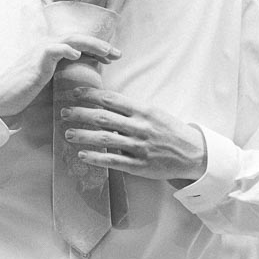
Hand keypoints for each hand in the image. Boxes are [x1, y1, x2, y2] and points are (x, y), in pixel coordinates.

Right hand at [0, 35, 120, 121]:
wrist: (2, 100)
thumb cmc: (25, 94)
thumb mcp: (50, 84)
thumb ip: (65, 78)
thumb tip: (86, 85)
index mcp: (52, 50)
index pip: (79, 43)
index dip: (98, 48)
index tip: (114, 57)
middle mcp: (48, 46)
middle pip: (79, 38)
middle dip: (101, 45)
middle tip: (118, 54)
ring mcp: (41, 51)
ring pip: (71, 40)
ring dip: (91, 45)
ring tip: (106, 52)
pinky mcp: (36, 61)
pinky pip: (53, 50)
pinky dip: (66, 50)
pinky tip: (78, 55)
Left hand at [58, 87, 207, 183]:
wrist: (194, 153)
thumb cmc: (170, 130)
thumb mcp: (153, 113)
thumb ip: (131, 109)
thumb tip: (104, 102)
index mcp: (143, 111)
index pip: (111, 99)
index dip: (90, 95)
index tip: (74, 93)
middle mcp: (140, 127)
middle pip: (103, 118)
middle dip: (80, 114)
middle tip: (64, 112)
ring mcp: (139, 147)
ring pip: (104, 139)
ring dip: (83, 135)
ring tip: (67, 133)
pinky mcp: (139, 165)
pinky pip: (113, 161)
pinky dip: (96, 157)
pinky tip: (82, 155)